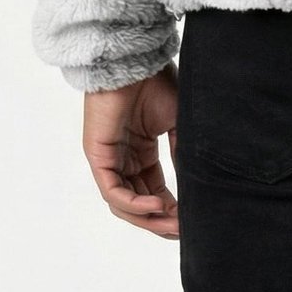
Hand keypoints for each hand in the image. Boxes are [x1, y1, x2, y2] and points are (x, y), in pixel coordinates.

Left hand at [82, 64, 180, 238]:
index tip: (191, 221)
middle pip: (138, 203)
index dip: (171, 208)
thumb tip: (193, 185)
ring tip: (173, 223)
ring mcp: (108, 159)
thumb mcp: (176, 122)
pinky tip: (157, 206)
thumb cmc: (155, 82)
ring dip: (148, 218)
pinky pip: (113, 192)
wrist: (136, 61)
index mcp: (140, 151)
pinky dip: (134, 203)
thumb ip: (181, 152)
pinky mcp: (98, 157)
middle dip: (160, 220)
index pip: (153, 190)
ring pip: (124, 204)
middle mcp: (123, 159)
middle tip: (183, 231)